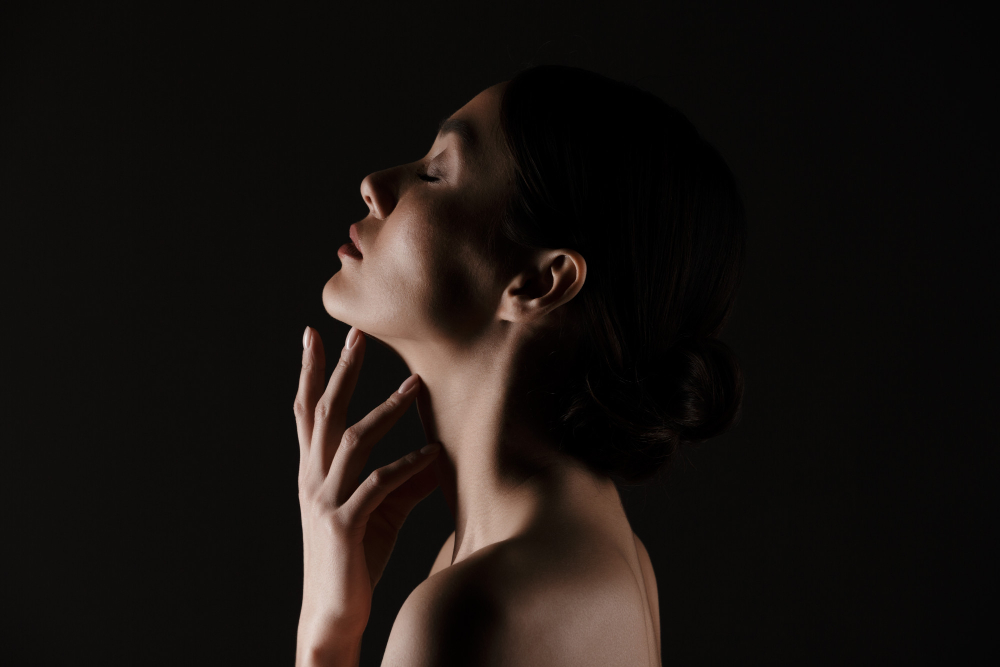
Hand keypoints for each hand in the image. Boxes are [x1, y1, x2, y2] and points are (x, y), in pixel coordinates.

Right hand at [293, 325, 441, 655]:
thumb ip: (407, 481)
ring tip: (414, 385)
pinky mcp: (344, 523)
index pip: (307, 411)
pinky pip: (378, 483)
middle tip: (357, 334)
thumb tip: (439, 454)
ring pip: (353, 439)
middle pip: (324, 412)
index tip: (312, 335)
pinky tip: (432, 455)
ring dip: (385, 409)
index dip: (309, 372)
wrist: (333, 611)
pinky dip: (408, 466)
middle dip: (341, 370)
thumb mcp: (383, 511)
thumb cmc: (356, 558)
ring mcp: (325, 499)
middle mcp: (313, 478)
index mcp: (313, 471)